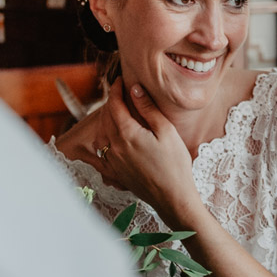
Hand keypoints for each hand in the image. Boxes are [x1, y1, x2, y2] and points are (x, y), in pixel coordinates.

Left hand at [93, 79, 202, 222]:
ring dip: (107, 117)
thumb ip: (148, 109)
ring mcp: (112, 159)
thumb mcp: (166, 131)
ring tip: (119, 109)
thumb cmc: (175, 164)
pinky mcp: (115, 170)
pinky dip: (107, 134)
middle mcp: (114, 146)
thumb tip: (135, 89)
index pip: (114, 104)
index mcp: (126, 134)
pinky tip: (116, 133)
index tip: (121, 79)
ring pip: (102, 131)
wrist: (172, 197)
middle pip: (105, 116)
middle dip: (111, 101)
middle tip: (121, 91)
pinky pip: (104, 146)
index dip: (116, 89)